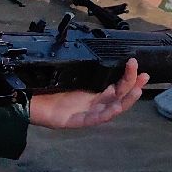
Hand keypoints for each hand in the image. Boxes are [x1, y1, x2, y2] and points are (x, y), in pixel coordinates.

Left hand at [28, 59, 147, 129]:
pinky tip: (116, 107)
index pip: (117, 85)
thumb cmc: (48, 87)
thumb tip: (97, 50)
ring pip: (113, 109)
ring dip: (126, 100)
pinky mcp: (76, 121)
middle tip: (143, 73)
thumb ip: (84, 67)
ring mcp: (87, 113)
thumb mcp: (69, 74)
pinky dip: (107, 114)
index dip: (129, 76)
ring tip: (137, 90)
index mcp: (94, 92)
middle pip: (119, 96)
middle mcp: (93, 103)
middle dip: (132, 85)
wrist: (28, 100)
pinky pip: (95, 119)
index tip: (137, 64)